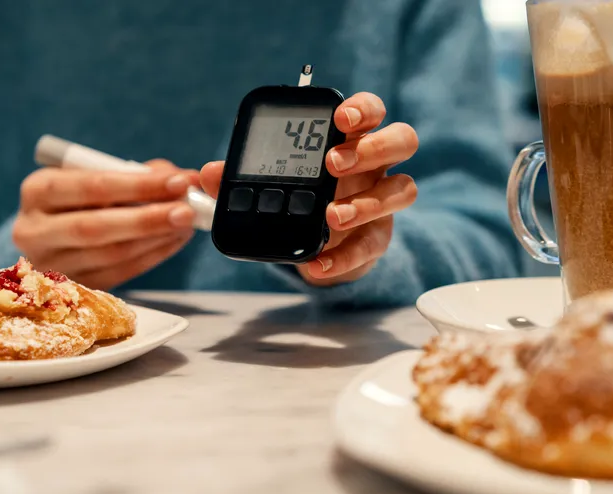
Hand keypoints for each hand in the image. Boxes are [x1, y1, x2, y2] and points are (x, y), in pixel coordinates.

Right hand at [12, 160, 198, 289]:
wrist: (52, 232)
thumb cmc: (81, 196)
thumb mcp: (96, 174)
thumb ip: (137, 173)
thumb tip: (184, 179)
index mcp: (37, 191)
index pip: (90, 187)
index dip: (138, 185)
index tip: (178, 182)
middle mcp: (34, 230)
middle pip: (95, 228)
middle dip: (147, 219)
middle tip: (187, 211)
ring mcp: (50, 265)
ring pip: (110, 255)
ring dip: (155, 239)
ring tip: (186, 224)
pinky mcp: (72, 288)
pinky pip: (119, 274)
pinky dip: (152, 256)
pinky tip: (173, 241)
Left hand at [200, 92, 417, 285]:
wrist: (314, 244)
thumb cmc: (297, 197)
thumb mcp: (267, 184)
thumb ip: (239, 176)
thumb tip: (209, 173)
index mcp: (350, 138)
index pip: (370, 111)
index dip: (362, 109)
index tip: (340, 118)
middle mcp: (375, 164)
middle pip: (401, 140)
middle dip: (372, 148)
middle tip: (333, 163)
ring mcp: (381, 200)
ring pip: (403, 189)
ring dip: (367, 202)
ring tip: (331, 216)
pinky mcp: (378, 237)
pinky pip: (374, 245)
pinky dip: (345, 257)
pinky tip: (318, 264)